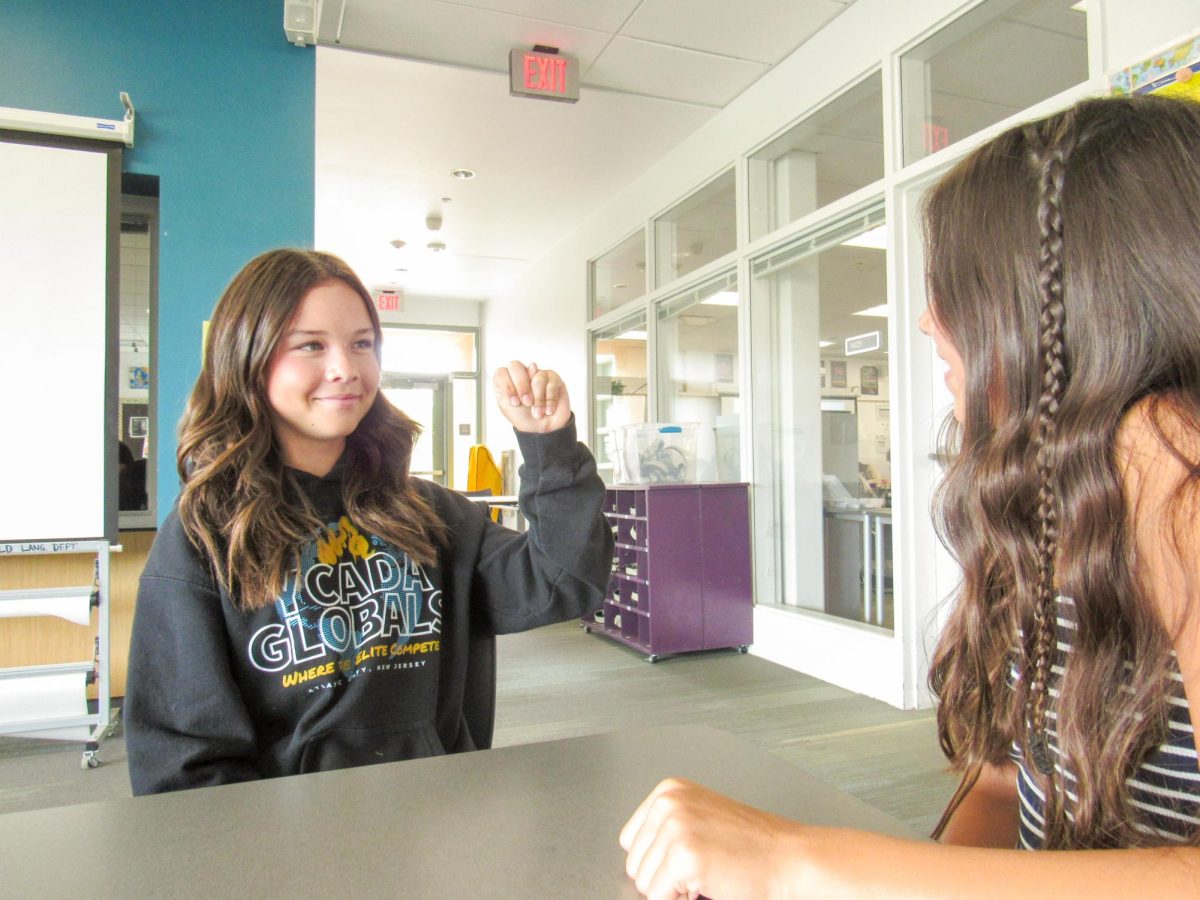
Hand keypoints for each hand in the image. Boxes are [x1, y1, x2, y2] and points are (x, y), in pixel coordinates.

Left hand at [493, 361, 571, 433]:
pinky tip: (548, 410)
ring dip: (538, 400)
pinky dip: (549, 401)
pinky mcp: (554, 379)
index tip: (514, 403)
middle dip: (521, 387)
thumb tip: (532, 366)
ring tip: (538, 413)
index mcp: (507, 380)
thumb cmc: (523, 417)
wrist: (541, 430)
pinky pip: (551, 385)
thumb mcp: (508, 406)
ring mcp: (538, 374)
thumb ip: (511, 386)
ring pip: (537, 378)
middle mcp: (522, 373)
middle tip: (527, 403)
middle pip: (516, 366)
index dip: (507, 386)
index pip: (501, 372)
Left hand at [620, 777, 804, 899]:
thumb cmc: (754, 846)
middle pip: (635, 862)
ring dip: (673, 889)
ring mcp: (675, 828)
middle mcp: (668, 803)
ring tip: (708, 874)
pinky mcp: (683, 856)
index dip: (661, 860)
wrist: (790, 859)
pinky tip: (709, 884)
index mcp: (669, 791)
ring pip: (644, 883)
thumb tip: (639, 857)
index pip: (633, 841)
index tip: (693, 856)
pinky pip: (658, 898)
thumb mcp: (702, 818)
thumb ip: (667, 827)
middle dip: (665, 876)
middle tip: (705, 867)